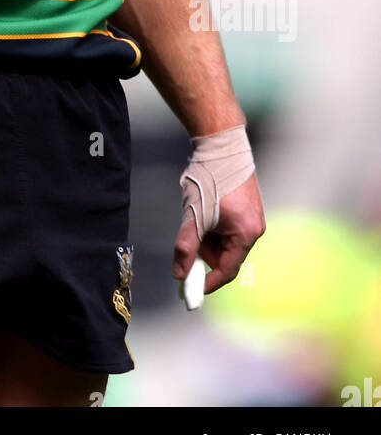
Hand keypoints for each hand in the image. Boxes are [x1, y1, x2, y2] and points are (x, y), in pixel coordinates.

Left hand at [173, 173, 265, 294]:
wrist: (221, 145)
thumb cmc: (210, 181)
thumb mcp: (194, 217)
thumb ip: (186, 248)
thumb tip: (179, 274)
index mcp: (247, 234)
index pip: (228, 269)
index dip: (208, 281)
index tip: (191, 289)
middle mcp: (255, 228)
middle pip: (226, 255)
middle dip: (204, 253)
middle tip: (185, 244)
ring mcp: (252, 218)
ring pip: (225, 241)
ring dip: (207, 236)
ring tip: (195, 215)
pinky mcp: (246, 208)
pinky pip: (227, 227)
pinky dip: (212, 226)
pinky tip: (202, 208)